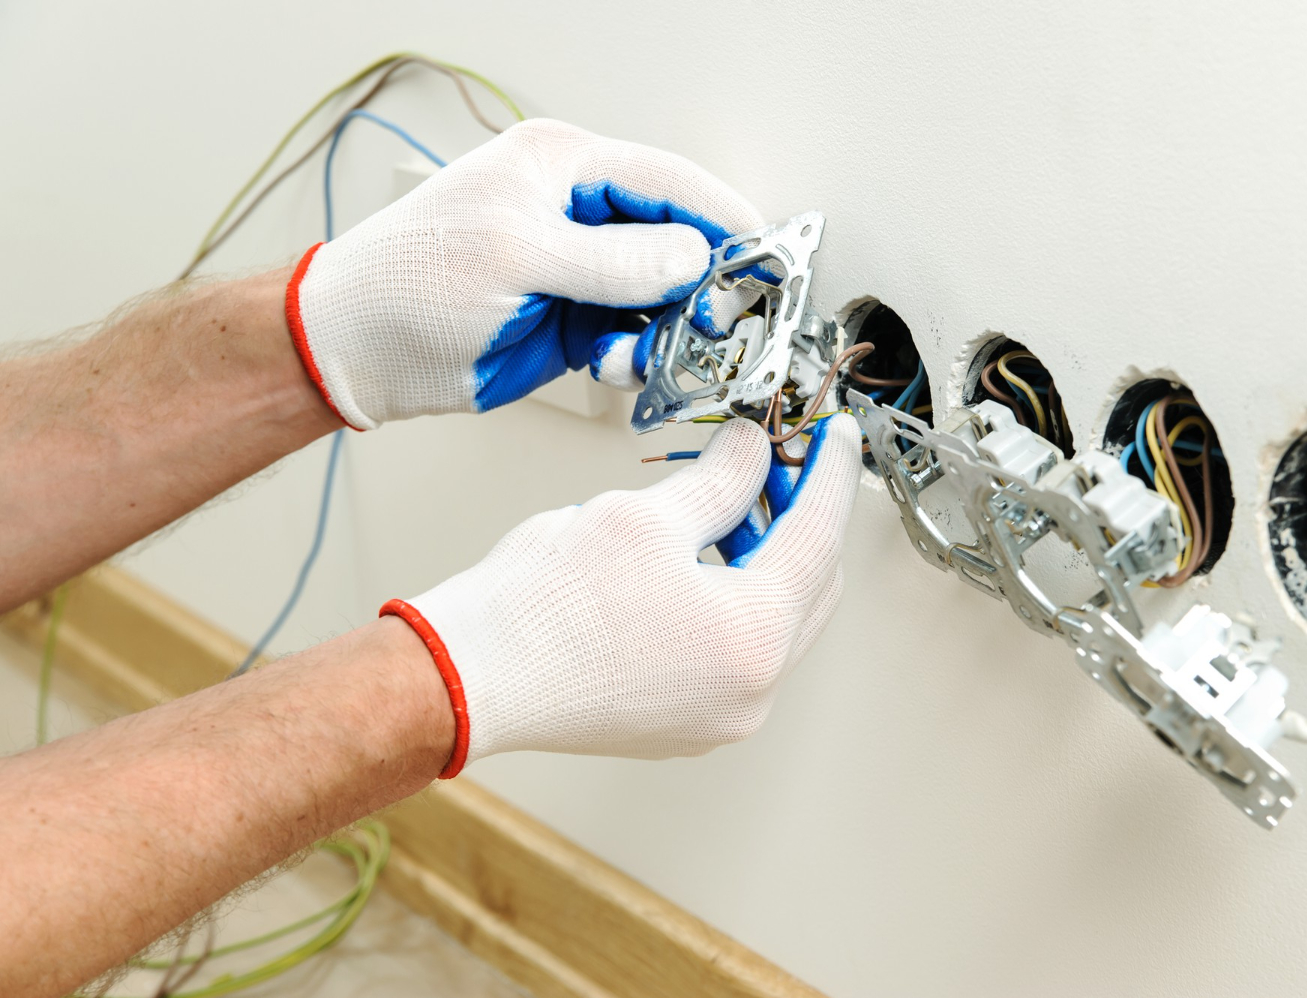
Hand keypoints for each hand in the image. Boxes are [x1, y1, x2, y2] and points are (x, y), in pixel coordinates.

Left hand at [288, 118, 761, 428]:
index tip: (766, 261)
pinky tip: (616, 366)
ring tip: (640, 354)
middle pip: (676, 239)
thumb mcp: (519, 259)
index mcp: (562, 166)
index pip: (669, 180)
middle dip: (699, 286)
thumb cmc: (409, 284)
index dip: (724, 219)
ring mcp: (577, 268)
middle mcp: (575, 211)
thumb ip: (613, 260)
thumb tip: (693, 256)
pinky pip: (633, 334)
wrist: (358, 351)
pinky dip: (638, 355)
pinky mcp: (572, 318)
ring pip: (661, 295)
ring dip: (666, 330)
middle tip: (716, 325)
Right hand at [380, 414, 861, 774]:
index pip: (819, 536)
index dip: (831, 472)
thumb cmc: (541, 608)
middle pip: (810, 586)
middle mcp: (750, 691)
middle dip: (799, 517)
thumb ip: (721, 479)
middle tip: (776, 462)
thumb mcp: (647, 515)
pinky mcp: (683, 723)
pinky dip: (732, 600)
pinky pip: (734, 652)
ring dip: (763, 558)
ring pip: (773, 622)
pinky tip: (699, 560)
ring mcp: (718, 716)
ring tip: (727, 505)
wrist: (471, 676)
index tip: (835, 437)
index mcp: (753, 637)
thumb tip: (751, 451)